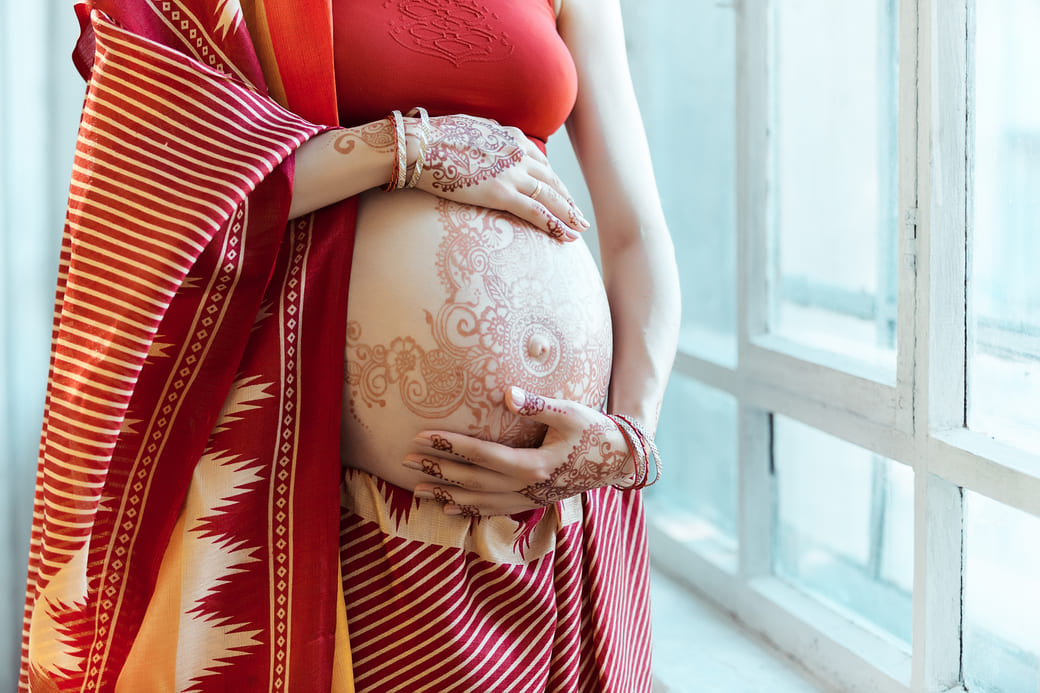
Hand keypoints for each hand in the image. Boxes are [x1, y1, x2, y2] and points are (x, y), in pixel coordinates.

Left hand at [404, 386, 633, 516]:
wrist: (618, 460)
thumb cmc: (593, 431)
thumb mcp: (569, 412)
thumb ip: (537, 404)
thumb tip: (506, 394)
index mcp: (532, 465)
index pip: (482, 455)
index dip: (450, 446)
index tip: (422, 436)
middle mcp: (527, 487)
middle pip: (472, 480)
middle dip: (437, 470)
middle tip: (405, 460)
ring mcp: (529, 499)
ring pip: (479, 501)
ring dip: (446, 494)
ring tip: (417, 487)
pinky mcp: (532, 503)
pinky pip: (494, 511)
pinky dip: (469, 511)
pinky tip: (449, 509)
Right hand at [413, 114, 590, 241]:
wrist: (420, 144)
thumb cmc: (434, 137)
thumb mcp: (468, 128)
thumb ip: (484, 136)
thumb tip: (485, 136)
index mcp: (510, 137)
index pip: (540, 162)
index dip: (551, 181)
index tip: (558, 193)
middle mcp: (518, 153)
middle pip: (551, 180)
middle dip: (566, 199)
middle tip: (578, 215)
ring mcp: (512, 173)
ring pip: (550, 197)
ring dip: (568, 215)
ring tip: (578, 229)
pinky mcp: (501, 192)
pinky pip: (536, 212)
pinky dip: (555, 225)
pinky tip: (566, 237)